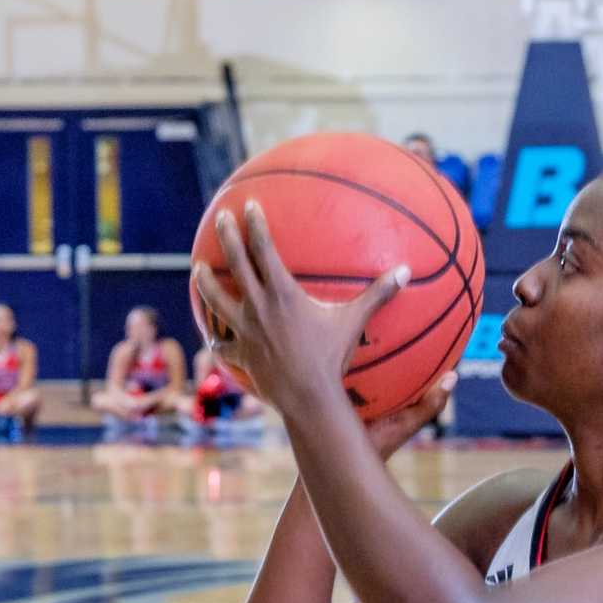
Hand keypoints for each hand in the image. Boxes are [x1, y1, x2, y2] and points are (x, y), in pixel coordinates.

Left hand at [193, 202, 407, 408]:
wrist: (307, 397)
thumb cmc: (331, 357)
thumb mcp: (354, 322)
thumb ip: (377, 294)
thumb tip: (404, 271)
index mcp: (282, 293)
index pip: (264, 249)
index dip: (255, 224)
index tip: (247, 205)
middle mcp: (257, 307)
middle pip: (235, 264)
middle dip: (226, 237)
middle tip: (220, 218)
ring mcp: (245, 331)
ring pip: (216, 300)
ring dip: (206, 282)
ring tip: (198, 269)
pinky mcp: (241, 355)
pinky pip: (224, 346)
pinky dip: (217, 341)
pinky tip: (212, 339)